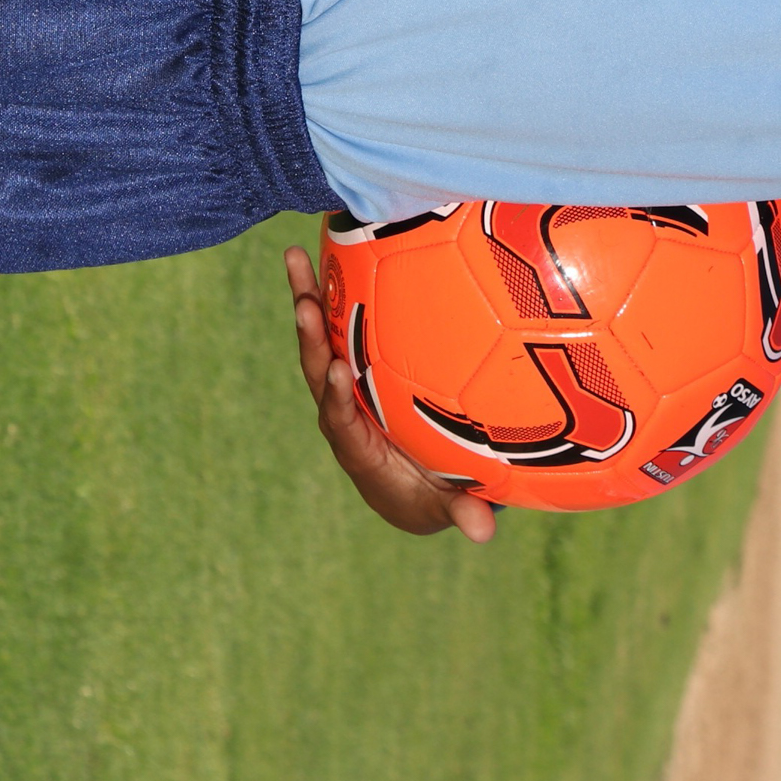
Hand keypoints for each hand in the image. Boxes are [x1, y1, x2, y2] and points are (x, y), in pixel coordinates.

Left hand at [282, 243, 498, 541]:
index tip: (339, 373)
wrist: (404, 491)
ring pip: (319, 341)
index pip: (341, 424)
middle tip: (302, 300)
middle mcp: (342, 415)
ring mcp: (344, 386)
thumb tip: (484, 532)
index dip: (337, 401)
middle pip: (317, 372)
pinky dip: (327, 291)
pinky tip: (330, 248)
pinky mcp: (352, 365)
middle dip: (309, 338)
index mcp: (359, 450)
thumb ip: (460, 512)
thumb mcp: (445, 506)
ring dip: (306, 299)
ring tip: (296, 254)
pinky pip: (337, 326)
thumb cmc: (429, 498)